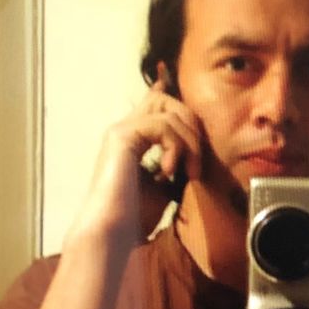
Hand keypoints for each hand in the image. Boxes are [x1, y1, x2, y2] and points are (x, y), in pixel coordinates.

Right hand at [63, 61, 204, 249]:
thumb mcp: (164, 188)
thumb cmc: (133, 220)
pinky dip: (175, 147)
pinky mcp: (122, 137)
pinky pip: (162, 124)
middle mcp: (124, 130)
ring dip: (189, 142)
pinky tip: (169, 171)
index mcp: (131, 141)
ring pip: (169, 109)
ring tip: (188, 172)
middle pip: (165, 98)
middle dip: (191, 125)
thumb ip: (175, 166)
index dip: (164, 86)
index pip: (150, 101)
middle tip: (196, 164)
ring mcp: (121, 131)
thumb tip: (193, 159)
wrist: (112, 234)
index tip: (166, 73)